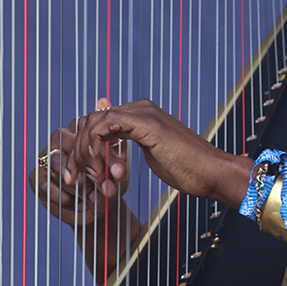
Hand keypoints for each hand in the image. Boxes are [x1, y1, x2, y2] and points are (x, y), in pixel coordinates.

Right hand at [29, 98, 130, 225]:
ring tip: (87, 195)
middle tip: (102, 186)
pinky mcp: (38, 173)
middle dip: (89, 168)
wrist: (95, 206)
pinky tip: (69, 201)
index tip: (117, 173)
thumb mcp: (115, 178)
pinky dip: (58, 192)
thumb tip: (111, 182)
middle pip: (72, 146)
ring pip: (57, 162)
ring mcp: (48, 155)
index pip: (92, 136)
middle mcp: (64, 137)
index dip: (104, 155)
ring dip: (73, 181)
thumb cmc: (108, 184)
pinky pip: (44, 180)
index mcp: (85, 130)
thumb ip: (113, 176)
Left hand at [65, 96, 245, 203]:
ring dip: (84, 152)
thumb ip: (130, 145)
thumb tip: (111, 146)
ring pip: (93, 122)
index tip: (78, 175)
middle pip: (90, 119)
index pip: (96, 121)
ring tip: (90, 178)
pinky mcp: (145, 123)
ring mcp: (143, 112)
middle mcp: (140, 107)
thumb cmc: (187, 169)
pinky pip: (105, 126)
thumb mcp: (152, 154)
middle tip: (74, 178)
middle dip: (77, 151)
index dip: (82, 147)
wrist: (212, 173)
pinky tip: (99, 169)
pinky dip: (95, 147)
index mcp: (140, 113)